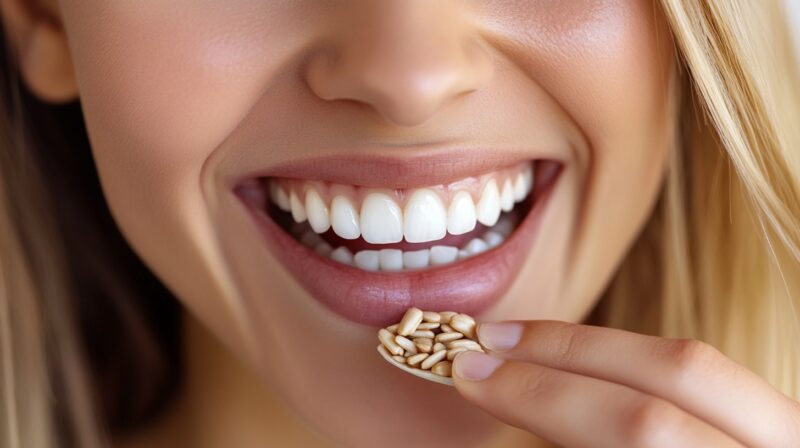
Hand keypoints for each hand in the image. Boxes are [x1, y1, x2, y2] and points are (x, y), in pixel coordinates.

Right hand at [451, 320, 799, 446]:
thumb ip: (593, 446)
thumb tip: (520, 409)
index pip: (643, 429)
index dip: (547, 394)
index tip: (475, 377)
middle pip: (675, 374)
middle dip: (562, 352)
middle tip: (486, 343)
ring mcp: (790, 437)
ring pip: (695, 362)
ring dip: (593, 346)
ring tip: (521, 339)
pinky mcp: (781, 428)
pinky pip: (703, 380)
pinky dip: (628, 365)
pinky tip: (581, 363)